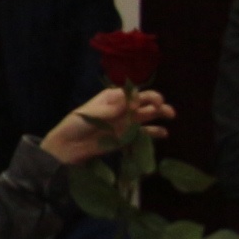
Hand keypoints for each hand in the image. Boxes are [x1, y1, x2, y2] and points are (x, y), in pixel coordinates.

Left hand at [43, 84, 168, 168]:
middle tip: (164, 107)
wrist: (67, 146)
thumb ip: (112, 109)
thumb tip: (133, 100)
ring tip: (170, 115)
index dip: (140, 96)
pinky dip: (154, 133)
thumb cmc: (75, 124)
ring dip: (160, 114)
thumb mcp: (91, 114)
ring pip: (147, 115)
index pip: (132, 93)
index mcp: (113, 98)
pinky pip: (143, 134)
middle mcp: (122, 108)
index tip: (138, 105)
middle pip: (144, 102)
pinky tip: (164, 133)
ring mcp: (126, 123)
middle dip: (156, 102)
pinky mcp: (126, 138)